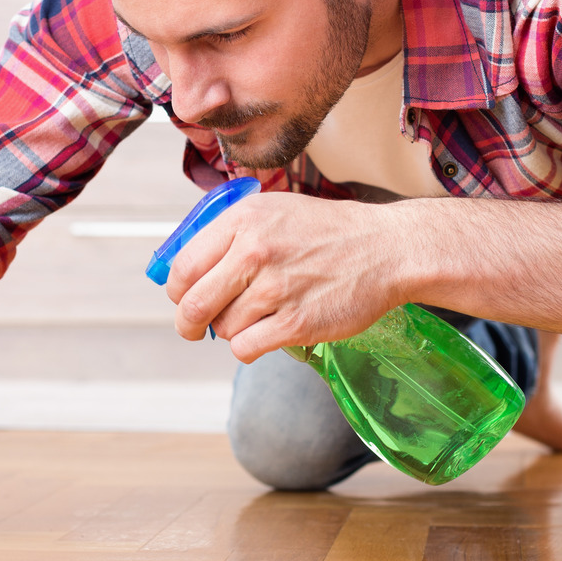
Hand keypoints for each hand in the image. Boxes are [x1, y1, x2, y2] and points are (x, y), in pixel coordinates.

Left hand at [164, 192, 406, 361]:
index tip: (182, 297)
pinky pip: (246, 349)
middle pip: (193, 304)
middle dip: (187, 323)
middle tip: (192, 327)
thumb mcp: (272, 211)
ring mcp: (276, 289)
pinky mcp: (297, 323)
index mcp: (243, 221)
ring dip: (231, 330)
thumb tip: (186, 269)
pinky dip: (249, 348)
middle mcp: (255, 252)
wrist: (385, 249)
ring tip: (256, 316)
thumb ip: (229, 234)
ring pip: (222, 329)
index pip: (182, 266)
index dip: (176, 290)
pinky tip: (264, 335)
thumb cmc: (326, 231)